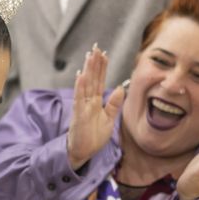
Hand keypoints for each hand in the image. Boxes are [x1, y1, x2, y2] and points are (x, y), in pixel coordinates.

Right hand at [66, 46, 125, 170]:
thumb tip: (120, 88)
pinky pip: (79, 99)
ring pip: (86, 85)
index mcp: (96, 102)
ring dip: (88, 70)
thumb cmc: (93, 136)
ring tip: (89, 56)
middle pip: (92, 79)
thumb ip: (114, 104)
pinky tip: (81, 76)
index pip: (99, 81)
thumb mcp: (109, 119)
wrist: (83, 152)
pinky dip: (80, 87)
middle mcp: (88, 101)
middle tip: (96, 47)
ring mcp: (82, 107)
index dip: (102, 68)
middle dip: (94, 63)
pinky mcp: (79, 115)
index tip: (104, 54)